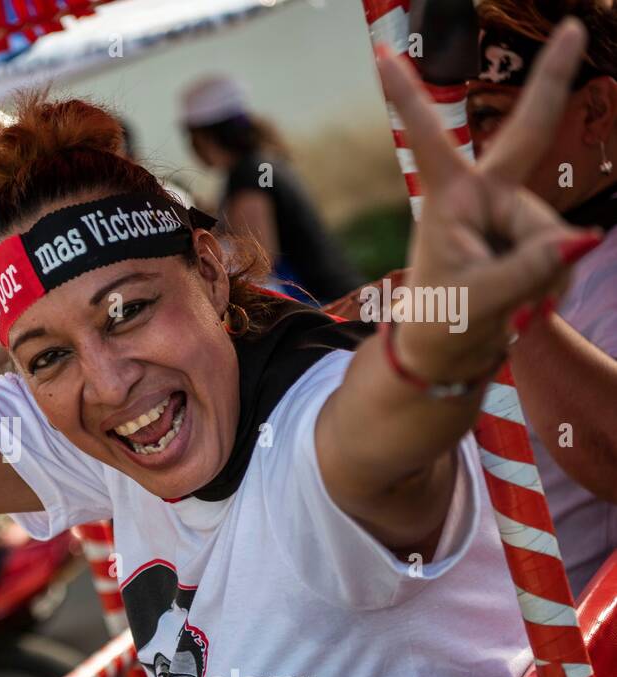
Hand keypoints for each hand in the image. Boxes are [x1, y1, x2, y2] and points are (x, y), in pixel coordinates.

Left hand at [377, 19, 602, 380]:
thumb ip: (528, 271)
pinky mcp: (535, 238)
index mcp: (449, 200)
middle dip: (552, 78)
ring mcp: (512, 215)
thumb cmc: (442, 325)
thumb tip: (584, 238)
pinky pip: (564, 254)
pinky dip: (552, 283)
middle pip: (527, 134)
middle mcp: (484, 196)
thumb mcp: (476, 303)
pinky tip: (525, 301)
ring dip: (542, 275)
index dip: (407, 98)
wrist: (448, 355)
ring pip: (556, 235)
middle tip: (573, 27)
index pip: (429, 141)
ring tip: (505, 302)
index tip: (379, 54)